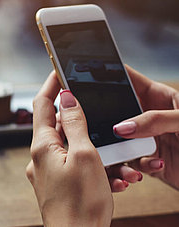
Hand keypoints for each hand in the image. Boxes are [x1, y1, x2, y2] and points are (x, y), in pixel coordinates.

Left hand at [26, 71, 112, 225]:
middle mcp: (41, 156)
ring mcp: (48, 170)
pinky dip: (91, 165)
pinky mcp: (58, 182)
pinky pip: (74, 165)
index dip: (51, 85)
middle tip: (97, 116)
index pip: (42, 104)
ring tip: (116, 162)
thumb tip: (66, 98)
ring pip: (71, 147)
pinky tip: (111, 177)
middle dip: (80, 119)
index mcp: (42, 146)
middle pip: (58, 125)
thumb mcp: (84, 155)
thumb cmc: (80, 204)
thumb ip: (74, 124)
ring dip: (93, 148)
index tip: (59, 71)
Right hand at [113, 65, 178, 189]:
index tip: (93, 76)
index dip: (113, 76)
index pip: (131, 81)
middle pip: (119, 112)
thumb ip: (155, 120)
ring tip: (132, 152)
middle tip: (101, 122)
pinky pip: (133, 163)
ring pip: (121, 141)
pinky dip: (139, 166)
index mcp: (159, 98)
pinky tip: (156, 164)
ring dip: (122, 149)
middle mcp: (149, 118)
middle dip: (109, 118)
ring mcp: (148, 139)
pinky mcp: (149, 161)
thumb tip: (122, 127)